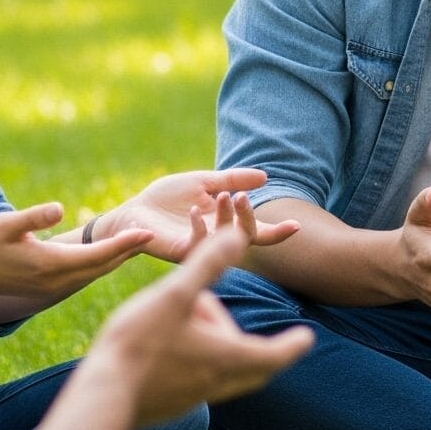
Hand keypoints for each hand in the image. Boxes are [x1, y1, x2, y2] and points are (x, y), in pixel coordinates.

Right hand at [0, 202, 151, 313]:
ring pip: (97, 274)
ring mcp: (56, 289)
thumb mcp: (4, 224)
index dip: (126, 243)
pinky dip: (104, 265)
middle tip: (156, 235)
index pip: (100, 254)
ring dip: (119, 259)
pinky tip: (114, 255)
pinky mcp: (52, 290)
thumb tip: (59, 209)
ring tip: (140, 242)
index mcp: (52, 264)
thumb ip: (33, 217)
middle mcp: (59, 281)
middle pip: (105, 266)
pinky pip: (87, 277)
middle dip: (130, 251)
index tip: (149, 232)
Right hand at [87, 206, 313, 424]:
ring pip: (225, 377)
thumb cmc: (140, 342)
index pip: (276, 354)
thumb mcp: (175, 294)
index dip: (292, 344)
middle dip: (261, 350)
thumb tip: (238, 234)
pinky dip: (202, 366)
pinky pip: (200, 386)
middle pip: (254, 370)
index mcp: (228, 356)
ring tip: (196, 323)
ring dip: (224, 351)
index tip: (306, 337)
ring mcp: (194, 400)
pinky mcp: (172, 407)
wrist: (101, 395)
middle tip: (257, 334)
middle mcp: (218, 384)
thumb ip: (208, 263)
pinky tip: (175, 351)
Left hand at [97, 167, 299, 262]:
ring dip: (228, 218)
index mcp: (225, 224)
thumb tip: (266, 177)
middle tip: (241, 198)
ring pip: (226, 240)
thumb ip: (232, 180)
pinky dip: (201, 226)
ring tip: (223, 196)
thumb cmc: (166, 199)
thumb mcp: (203, 182)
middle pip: (248, 238)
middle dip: (250, 218)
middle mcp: (217, 240)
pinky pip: (198, 244)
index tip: (296, 226)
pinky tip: (194, 211)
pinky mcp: (180, 252)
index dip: (278, 231)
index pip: (258, 232)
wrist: (134, 211)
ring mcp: (200, 249)